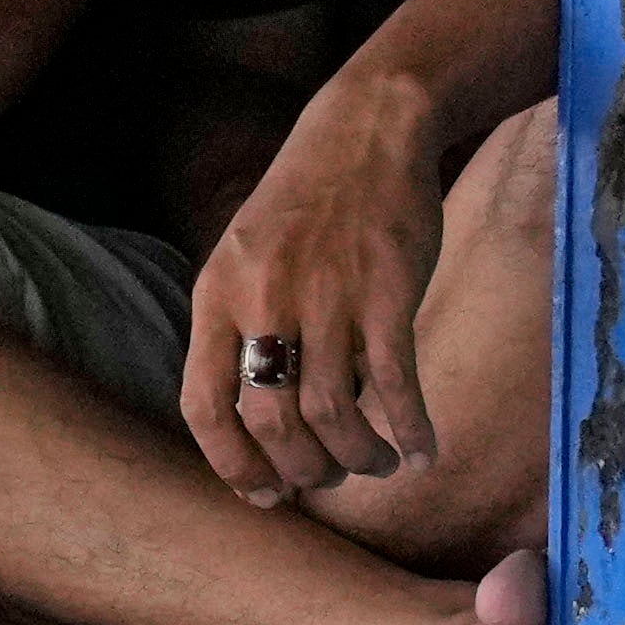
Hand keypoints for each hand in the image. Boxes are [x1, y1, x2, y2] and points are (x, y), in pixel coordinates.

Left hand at [185, 85, 455, 504]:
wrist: (368, 130)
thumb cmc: (308, 205)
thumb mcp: (246, 258)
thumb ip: (241, 329)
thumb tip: (261, 428)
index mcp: (217, 294)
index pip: (203, 405)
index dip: (230, 465)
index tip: (263, 494)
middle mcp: (264, 298)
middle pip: (271, 421)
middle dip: (302, 470)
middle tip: (327, 478)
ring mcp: (327, 294)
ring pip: (333, 412)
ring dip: (357, 458)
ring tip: (376, 464)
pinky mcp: (388, 289)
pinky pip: (394, 384)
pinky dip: (409, 429)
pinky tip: (421, 449)